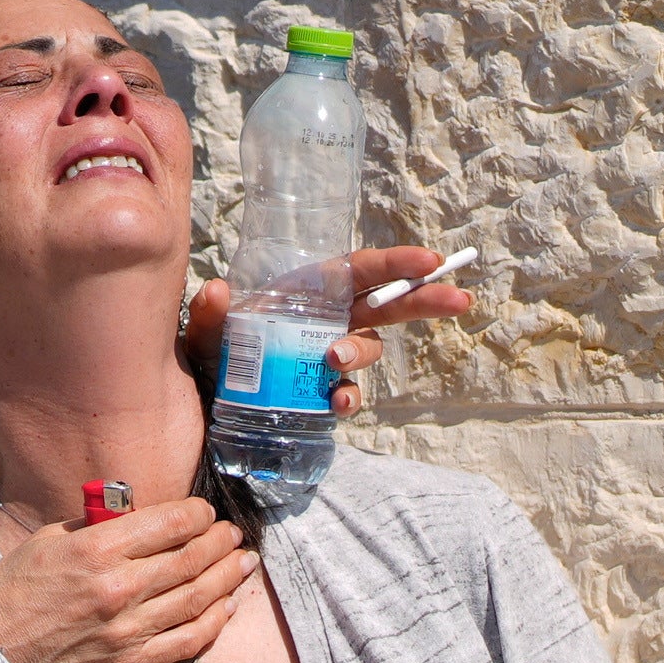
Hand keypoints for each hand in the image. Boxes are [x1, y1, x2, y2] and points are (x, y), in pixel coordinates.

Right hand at [0, 496, 251, 662]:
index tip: (205, 512)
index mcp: (96, 550)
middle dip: (220, 542)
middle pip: (191, 559)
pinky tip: (225, 607)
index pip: (169, 524)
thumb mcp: (46, 542)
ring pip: (198, 599)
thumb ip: (95, 529)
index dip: (197, 514)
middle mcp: (118, 587)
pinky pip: (187, 641)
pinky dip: (214, 622)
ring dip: (228, 578)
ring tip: (243, 563)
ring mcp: (127, 629)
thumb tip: (135, 520)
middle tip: (233, 535)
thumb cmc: (9, 595)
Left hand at [178, 244, 455, 418]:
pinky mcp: (322, 394)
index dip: (397, 263)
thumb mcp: (205, 331)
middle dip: (424, 301)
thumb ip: (208, 313)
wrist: (204, 400)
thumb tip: (218, 292)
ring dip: (358, 353)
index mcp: (311, 291)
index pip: (361, 270)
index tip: (431, 260)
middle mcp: (329, 321)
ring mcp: (329, 359)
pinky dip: (346, 398)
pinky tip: (337, 401)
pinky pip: (346, 394)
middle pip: (387, 306)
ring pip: (365, 351)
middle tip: (458, 300)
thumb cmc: (213, 352)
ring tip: (334, 359)